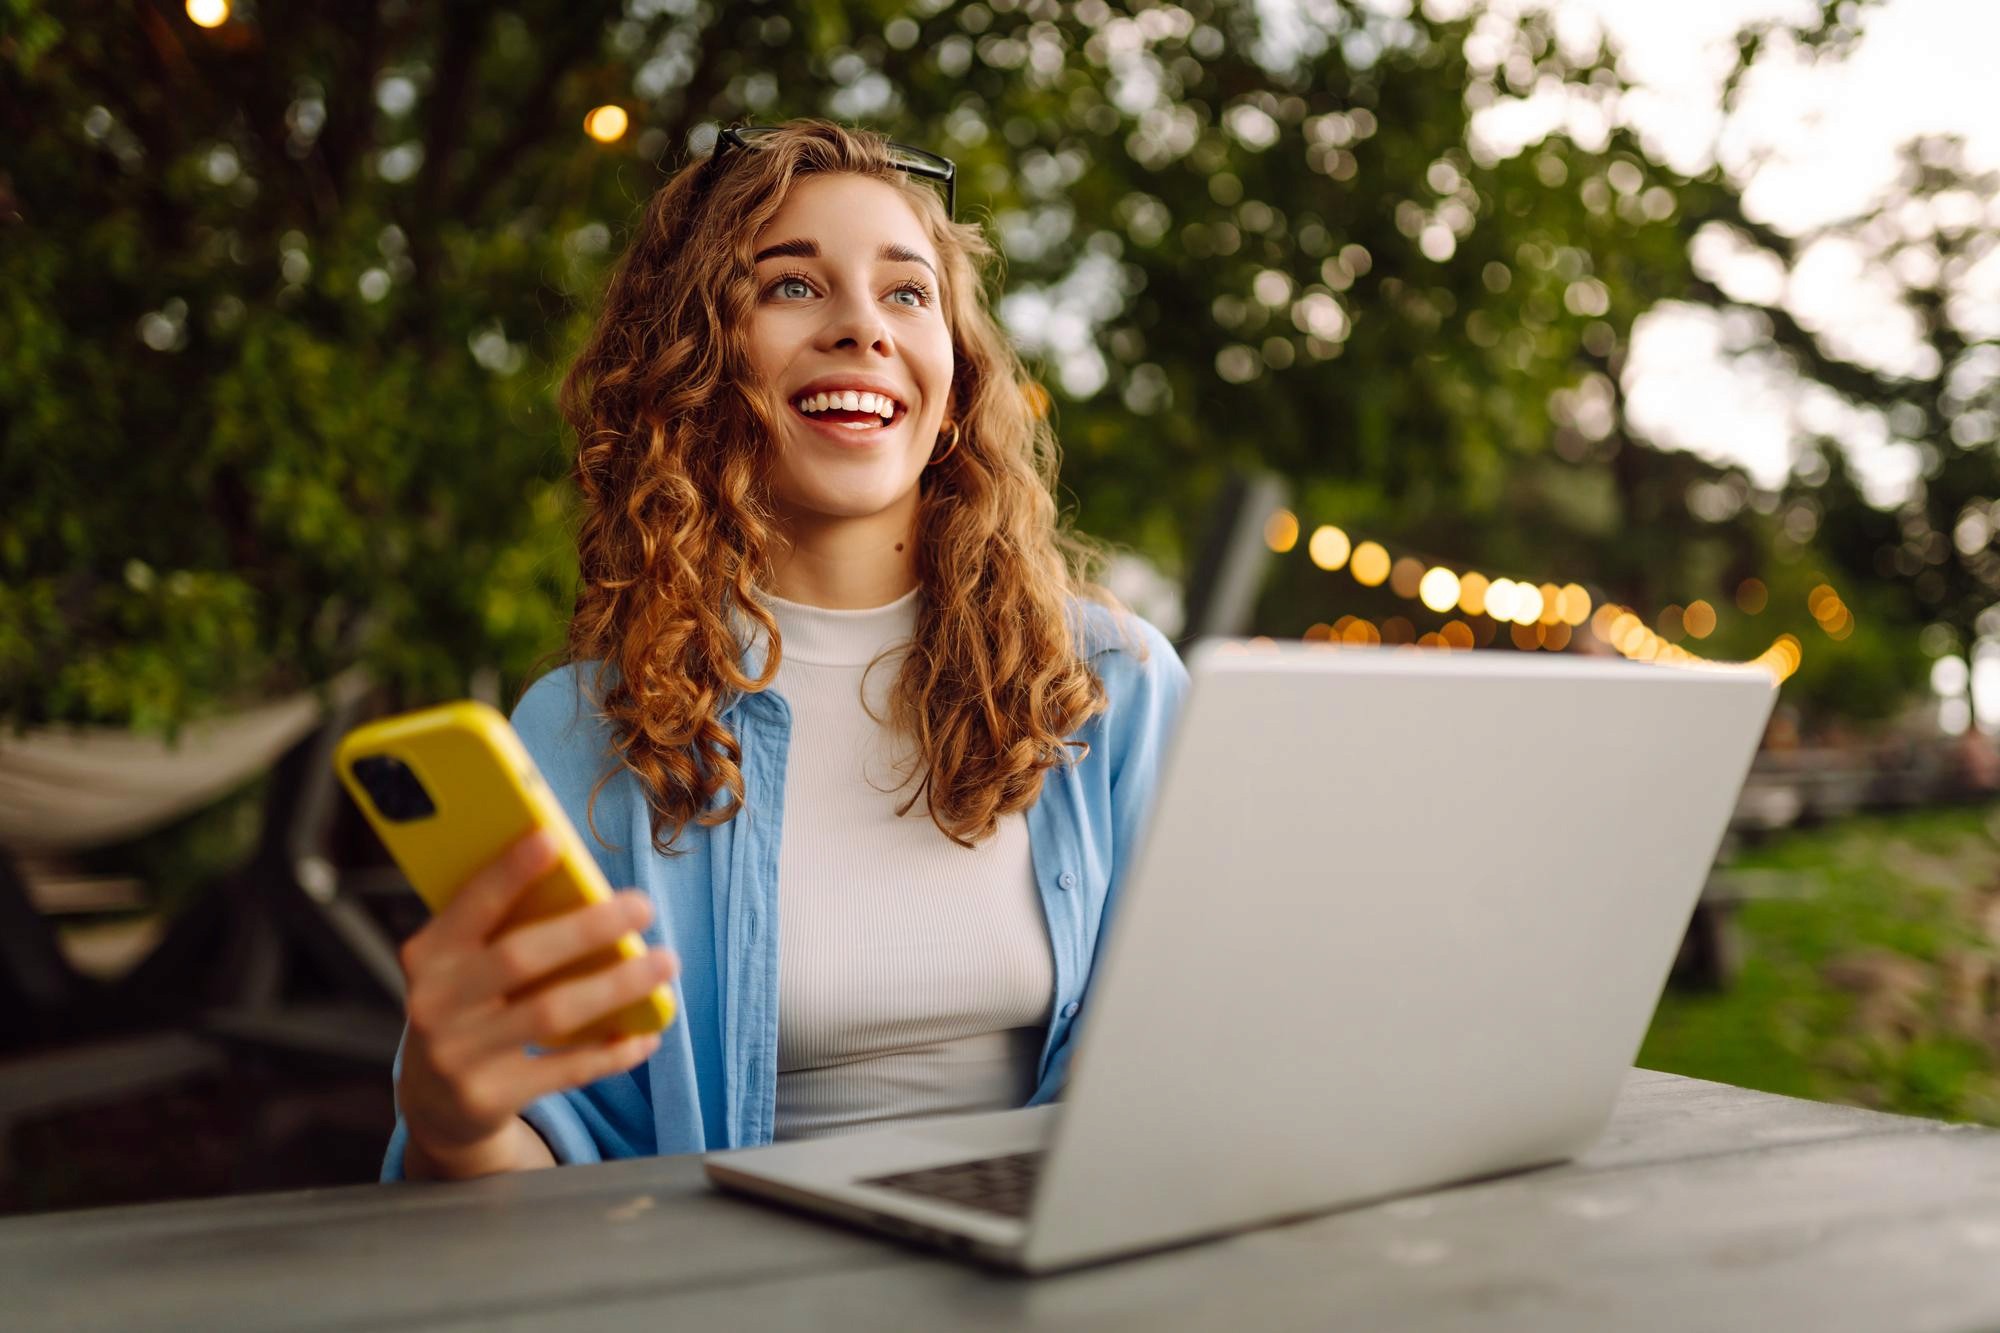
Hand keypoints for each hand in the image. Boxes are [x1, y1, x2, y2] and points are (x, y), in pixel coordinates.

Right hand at [394, 829, 677, 1178]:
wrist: (432, 1100)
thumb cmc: (466, 1004)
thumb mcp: (460, 966)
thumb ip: (500, 930)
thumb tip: (580, 884)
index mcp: (427, 956)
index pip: (470, 908)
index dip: (508, 874)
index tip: (553, 840)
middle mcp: (434, 1005)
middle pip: (520, 957)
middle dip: (587, 929)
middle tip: (643, 905)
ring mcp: (458, 1057)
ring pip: (551, 1014)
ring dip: (616, 986)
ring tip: (665, 961)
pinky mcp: (488, 1098)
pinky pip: (565, 1071)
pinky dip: (612, 1052)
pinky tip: (648, 1033)